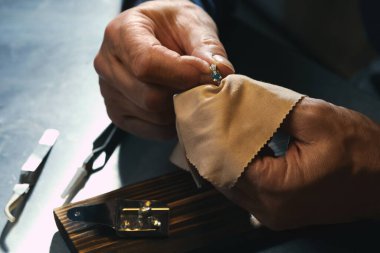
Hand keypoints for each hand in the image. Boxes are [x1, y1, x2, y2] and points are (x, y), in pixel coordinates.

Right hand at [94, 0, 233, 139]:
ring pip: (152, 115)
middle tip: (202, 85)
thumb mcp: (191, 22)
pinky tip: (177, 105)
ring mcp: (109, 92)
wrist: (155, 32)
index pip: (145, 64)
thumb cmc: (170, 24)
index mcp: (121, 33)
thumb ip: (206, 46)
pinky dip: (171, 123)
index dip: (181, 74)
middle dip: (184, 94)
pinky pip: (150, 129)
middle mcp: (107, 64)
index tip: (207, 74)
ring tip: (189, 91)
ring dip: (179, 109)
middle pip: (149, 96)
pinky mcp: (118, 112)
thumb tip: (220, 72)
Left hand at [220, 97, 379, 229]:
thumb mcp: (314, 117)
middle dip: (215, 146)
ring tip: (221, 132)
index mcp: (276, 186)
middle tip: (211, 121)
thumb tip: (239, 98)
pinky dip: (237, 170)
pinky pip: (244, 191)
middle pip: (223, 174)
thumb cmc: (361, 152)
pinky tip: (237, 151)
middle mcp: (269, 208)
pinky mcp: (277, 213)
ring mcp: (272, 215)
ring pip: (231, 184)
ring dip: (224, 158)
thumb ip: (269, 108)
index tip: (210, 114)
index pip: (225, 158)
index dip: (215, 133)